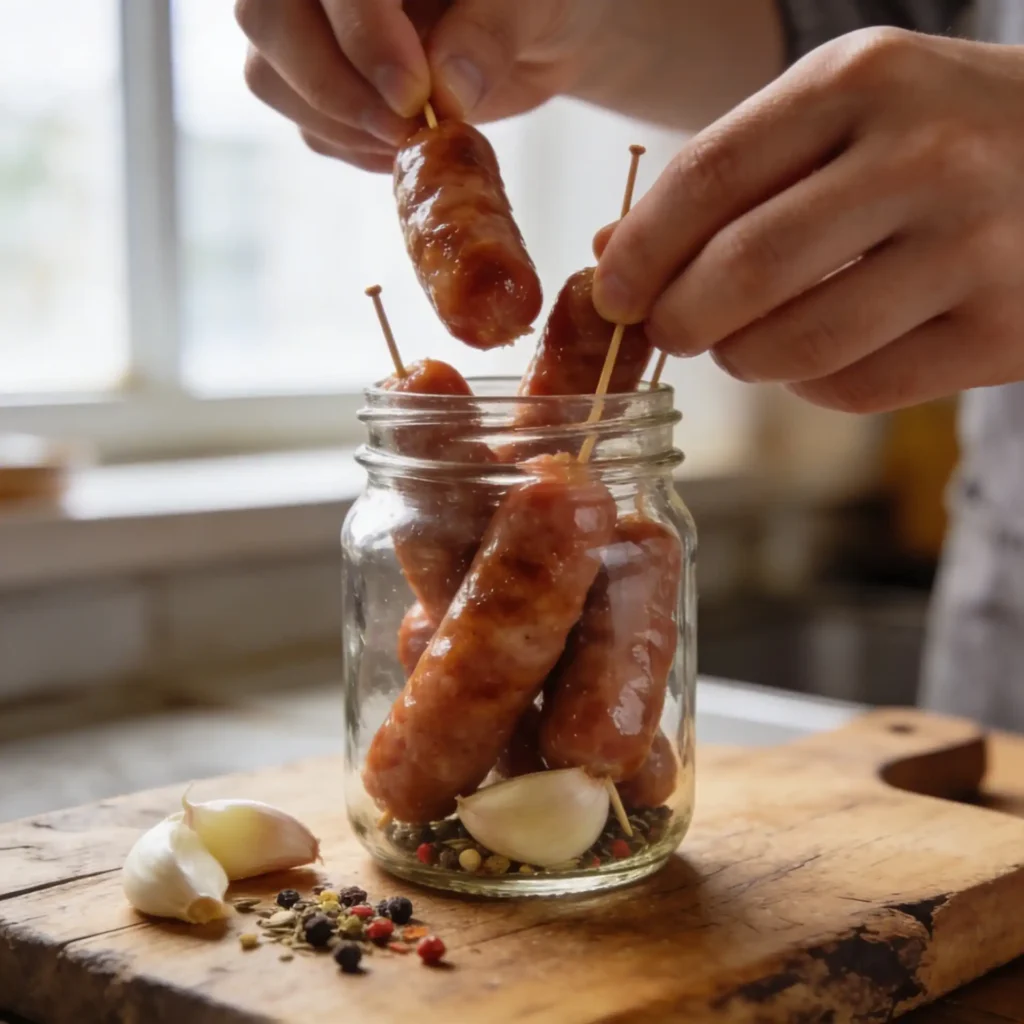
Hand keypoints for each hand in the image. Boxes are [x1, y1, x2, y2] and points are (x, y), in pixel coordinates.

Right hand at [235, 0, 608, 170]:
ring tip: (416, 138)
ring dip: (343, 126)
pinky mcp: (316, 82)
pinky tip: (407, 145)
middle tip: (407, 127)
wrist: (534, 34)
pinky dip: (356, 148)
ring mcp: (307, 24)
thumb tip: (446, 86)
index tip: (412, 92)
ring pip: (271, 77)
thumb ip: (492, 31)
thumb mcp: (534, 3)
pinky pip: (308, 126)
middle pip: (267, 19)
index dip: (360, 34)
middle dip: (334, 87)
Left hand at [593, 29, 1023, 413]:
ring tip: (745, 342)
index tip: (610, 292)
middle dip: (679, 320)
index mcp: (862, 81)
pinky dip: (810, 386)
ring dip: (742, 360)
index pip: (708, 178)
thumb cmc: (938, 133)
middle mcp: (924, 157)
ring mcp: (974, 248)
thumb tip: (612, 252)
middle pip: (744, 272)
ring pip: (796, 346)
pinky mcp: (1003, 331)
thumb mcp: (839, 113)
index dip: (639, 252)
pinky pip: (856, 389)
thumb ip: (730, 174)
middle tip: (670, 331)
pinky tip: (817, 356)